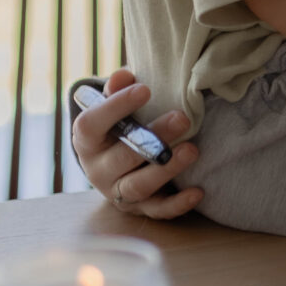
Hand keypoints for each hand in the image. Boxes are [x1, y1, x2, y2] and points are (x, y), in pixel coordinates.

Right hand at [70, 70, 202, 219]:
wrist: (118, 164)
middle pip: (122, 157)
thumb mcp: (115, 107)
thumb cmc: (120, 126)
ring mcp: (117, 192)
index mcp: (86, 141)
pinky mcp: (139, 209)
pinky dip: (178, 204)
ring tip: (193, 150)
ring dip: (166, 169)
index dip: (116, 107)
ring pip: (138, 186)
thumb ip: (118, 90)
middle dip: (154, 138)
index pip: (91, 125)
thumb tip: (125, 75)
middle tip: (183, 119)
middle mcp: (97, 170)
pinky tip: (198, 191)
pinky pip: (157, 210)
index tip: (145, 89)